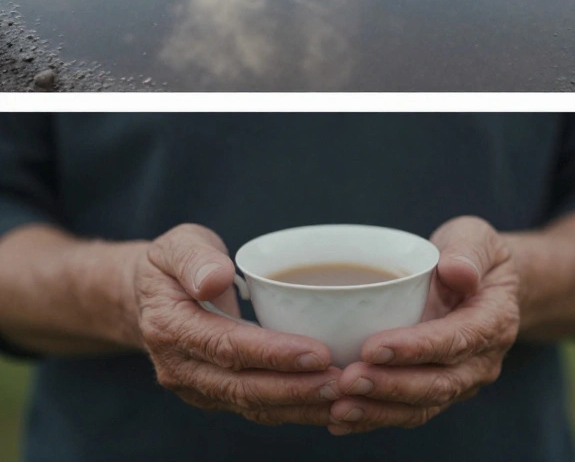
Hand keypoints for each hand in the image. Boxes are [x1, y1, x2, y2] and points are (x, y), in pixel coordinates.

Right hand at [132, 224, 342, 425]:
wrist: (148, 298)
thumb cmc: (172, 266)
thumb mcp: (176, 245)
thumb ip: (194, 258)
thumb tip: (215, 280)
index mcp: (170, 328)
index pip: (226, 346)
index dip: (273, 353)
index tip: (318, 353)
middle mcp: (179, 367)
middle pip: (242, 386)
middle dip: (295, 388)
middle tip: (342, 381)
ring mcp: (196, 387)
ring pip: (251, 404)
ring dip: (299, 405)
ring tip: (343, 395)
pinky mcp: (214, 395)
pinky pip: (255, 408)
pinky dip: (293, 411)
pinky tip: (328, 405)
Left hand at [327, 216, 519, 434]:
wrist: (484, 284)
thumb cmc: (474, 256)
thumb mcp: (477, 237)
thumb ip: (468, 251)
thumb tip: (457, 271)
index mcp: (495, 320)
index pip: (458, 339)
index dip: (417, 348)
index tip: (373, 347)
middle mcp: (482, 360)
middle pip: (440, 383)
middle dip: (391, 385)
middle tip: (348, 380)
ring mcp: (462, 381)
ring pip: (423, 406)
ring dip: (380, 409)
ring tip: (339, 406)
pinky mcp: (439, 392)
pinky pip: (409, 412)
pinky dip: (375, 418)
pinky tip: (341, 420)